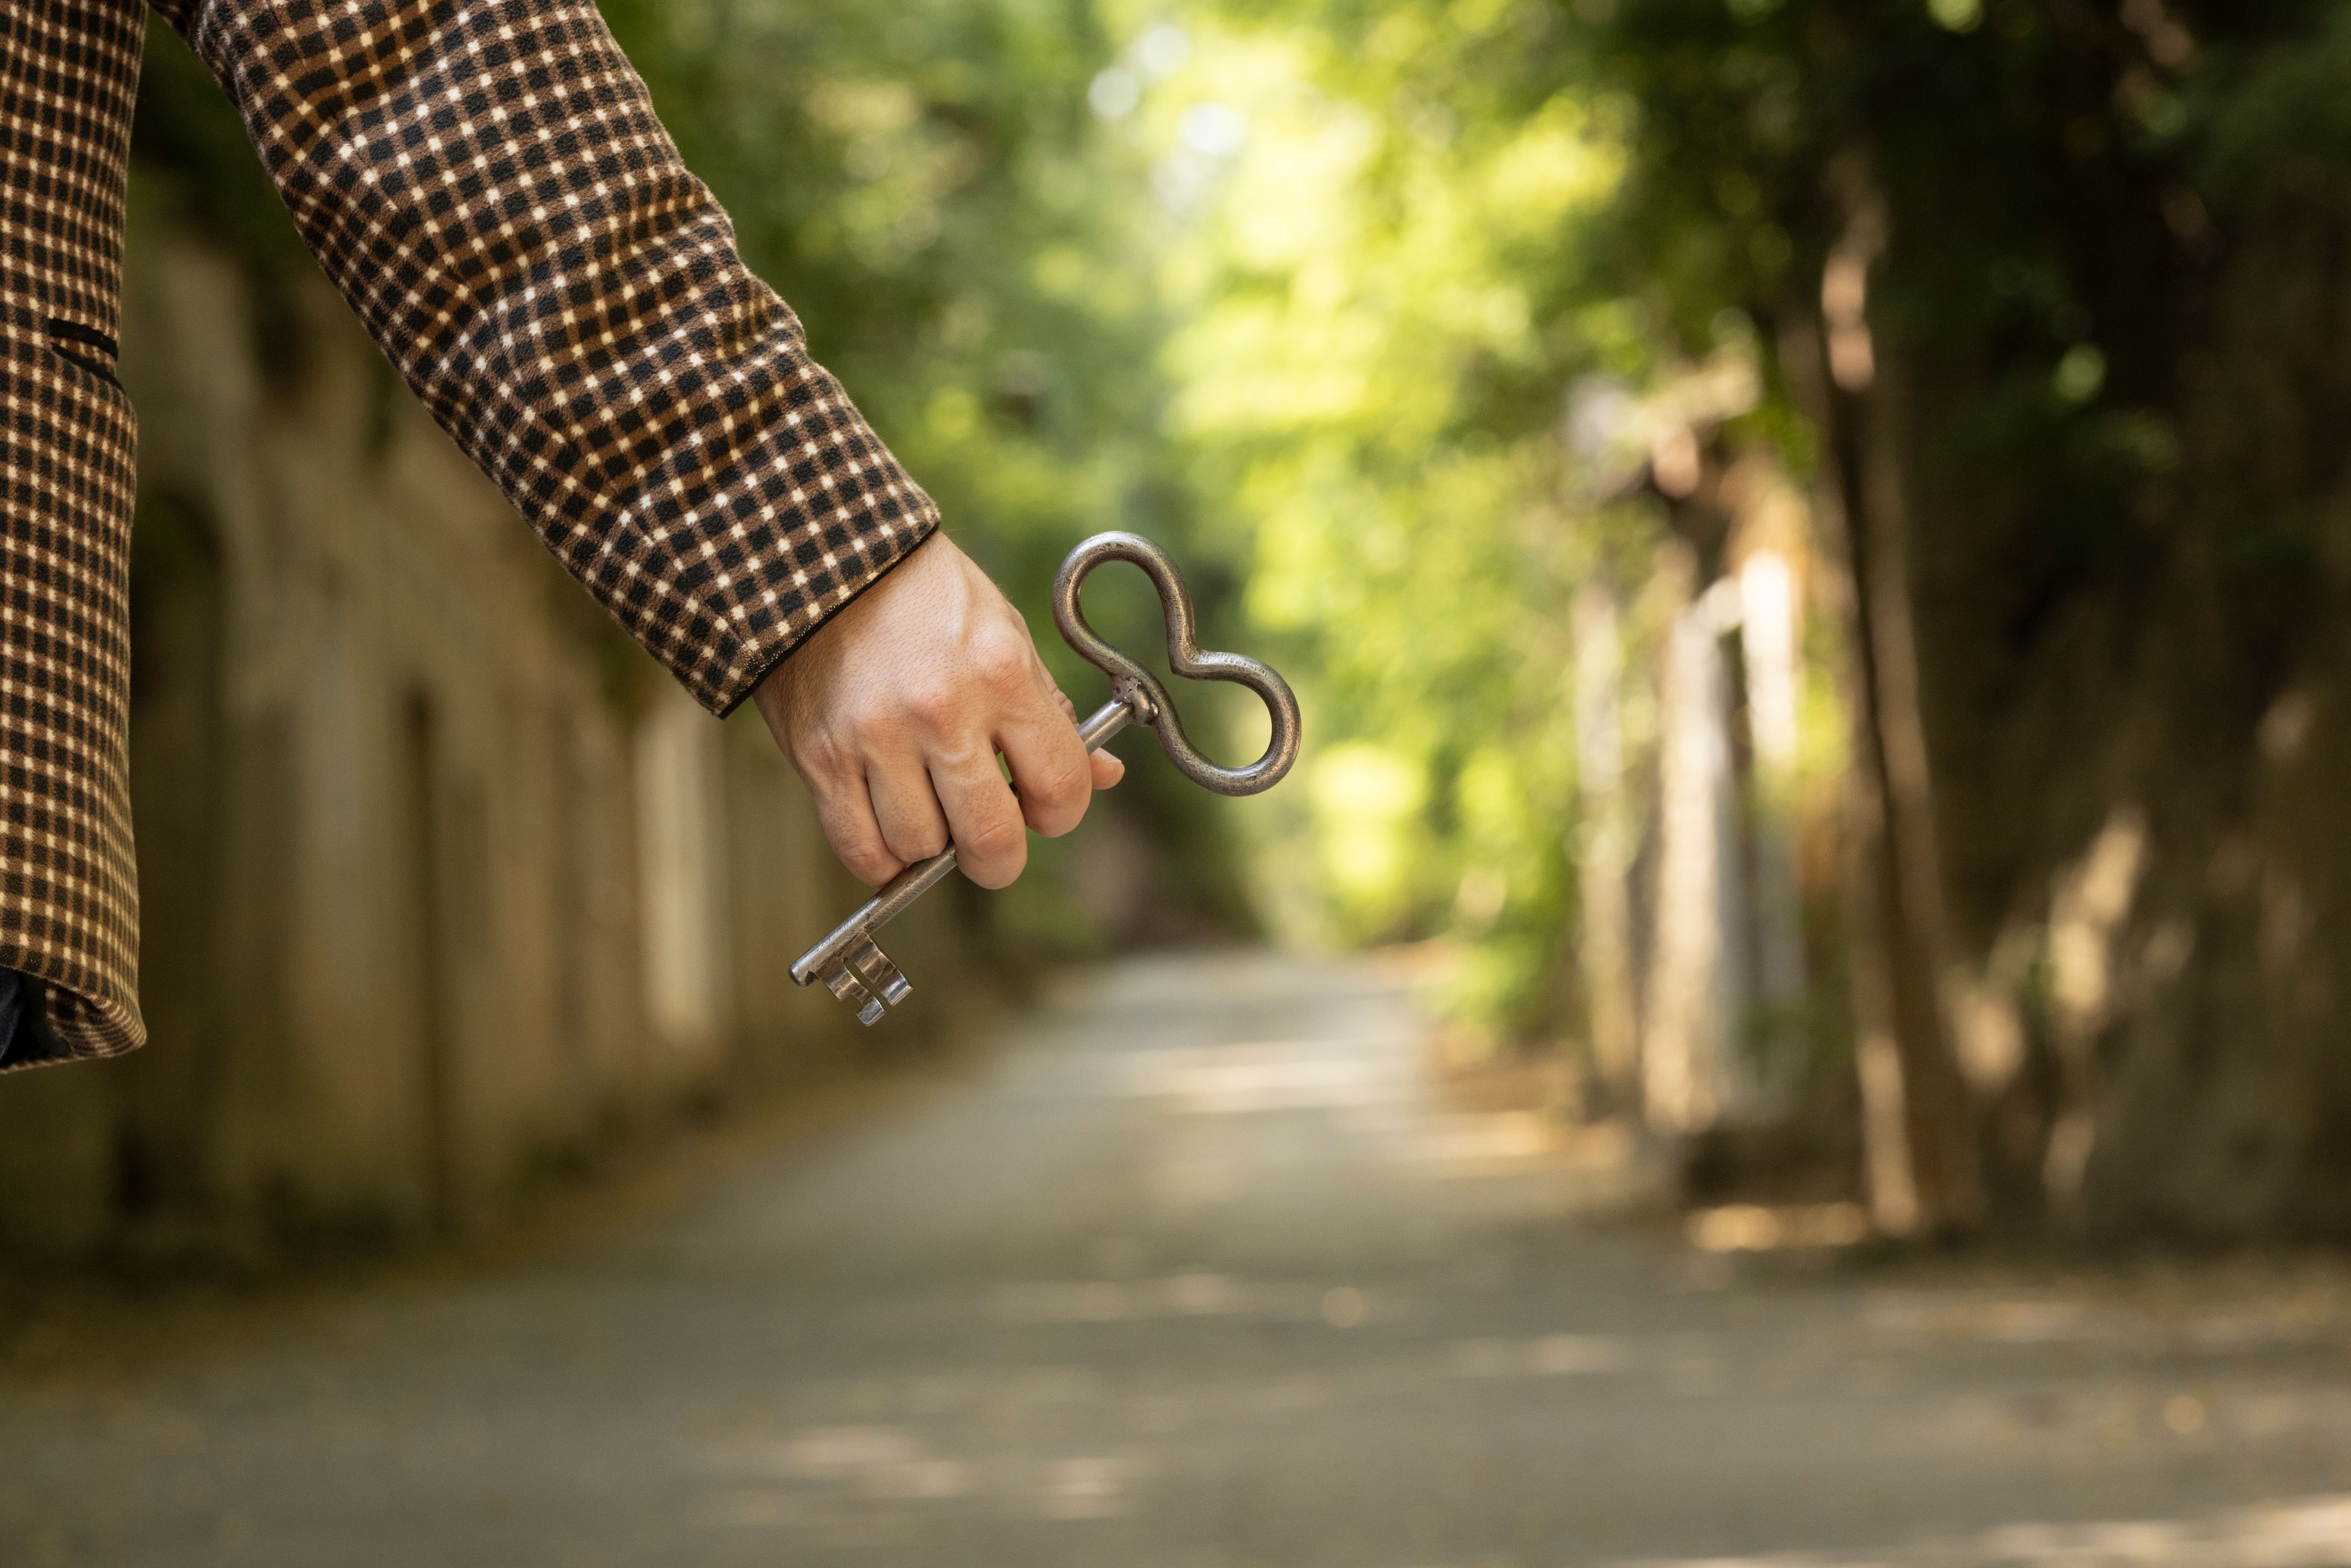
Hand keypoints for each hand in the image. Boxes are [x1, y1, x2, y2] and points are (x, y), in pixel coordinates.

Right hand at [753, 533, 1123, 888]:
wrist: (821, 558)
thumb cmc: (927, 600)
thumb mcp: (1006, 636)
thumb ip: (1050, 712)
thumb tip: (1104, 776)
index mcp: (1001, 674)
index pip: (1060, 786)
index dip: (1060, 813)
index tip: (1040, 807)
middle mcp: (941, 710)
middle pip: (991, 840)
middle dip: (999, 858)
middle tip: (990, 841)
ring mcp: (875, 736)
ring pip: (921, 849)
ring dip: (932, 846)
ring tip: (927, 807)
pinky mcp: (819, 756)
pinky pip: (860, 849)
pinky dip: (881, 857)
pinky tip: (889, 827)